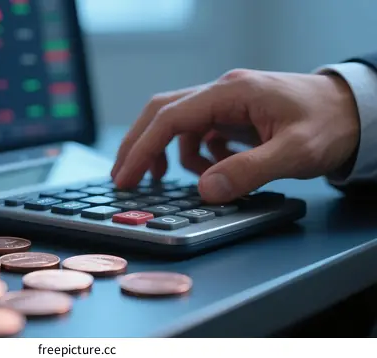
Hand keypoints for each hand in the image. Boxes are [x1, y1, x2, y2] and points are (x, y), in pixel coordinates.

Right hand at [111, 69, 360, 203]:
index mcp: (231, 92)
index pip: (170, 117)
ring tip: (171, 181)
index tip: (126, 177)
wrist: (356, 111)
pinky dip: (194, 155)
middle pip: (162, 112)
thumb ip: (248, 171)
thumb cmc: (330, 124)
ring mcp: (226, 102)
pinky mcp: (232, 115)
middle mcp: (222, 91)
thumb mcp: (294, 152)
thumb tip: (204, 191)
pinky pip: (198, 133)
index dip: (142, 148)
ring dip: (168, 153)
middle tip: (124, 178)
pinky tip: (212, 171)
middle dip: (139, 145)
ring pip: (177, 123)